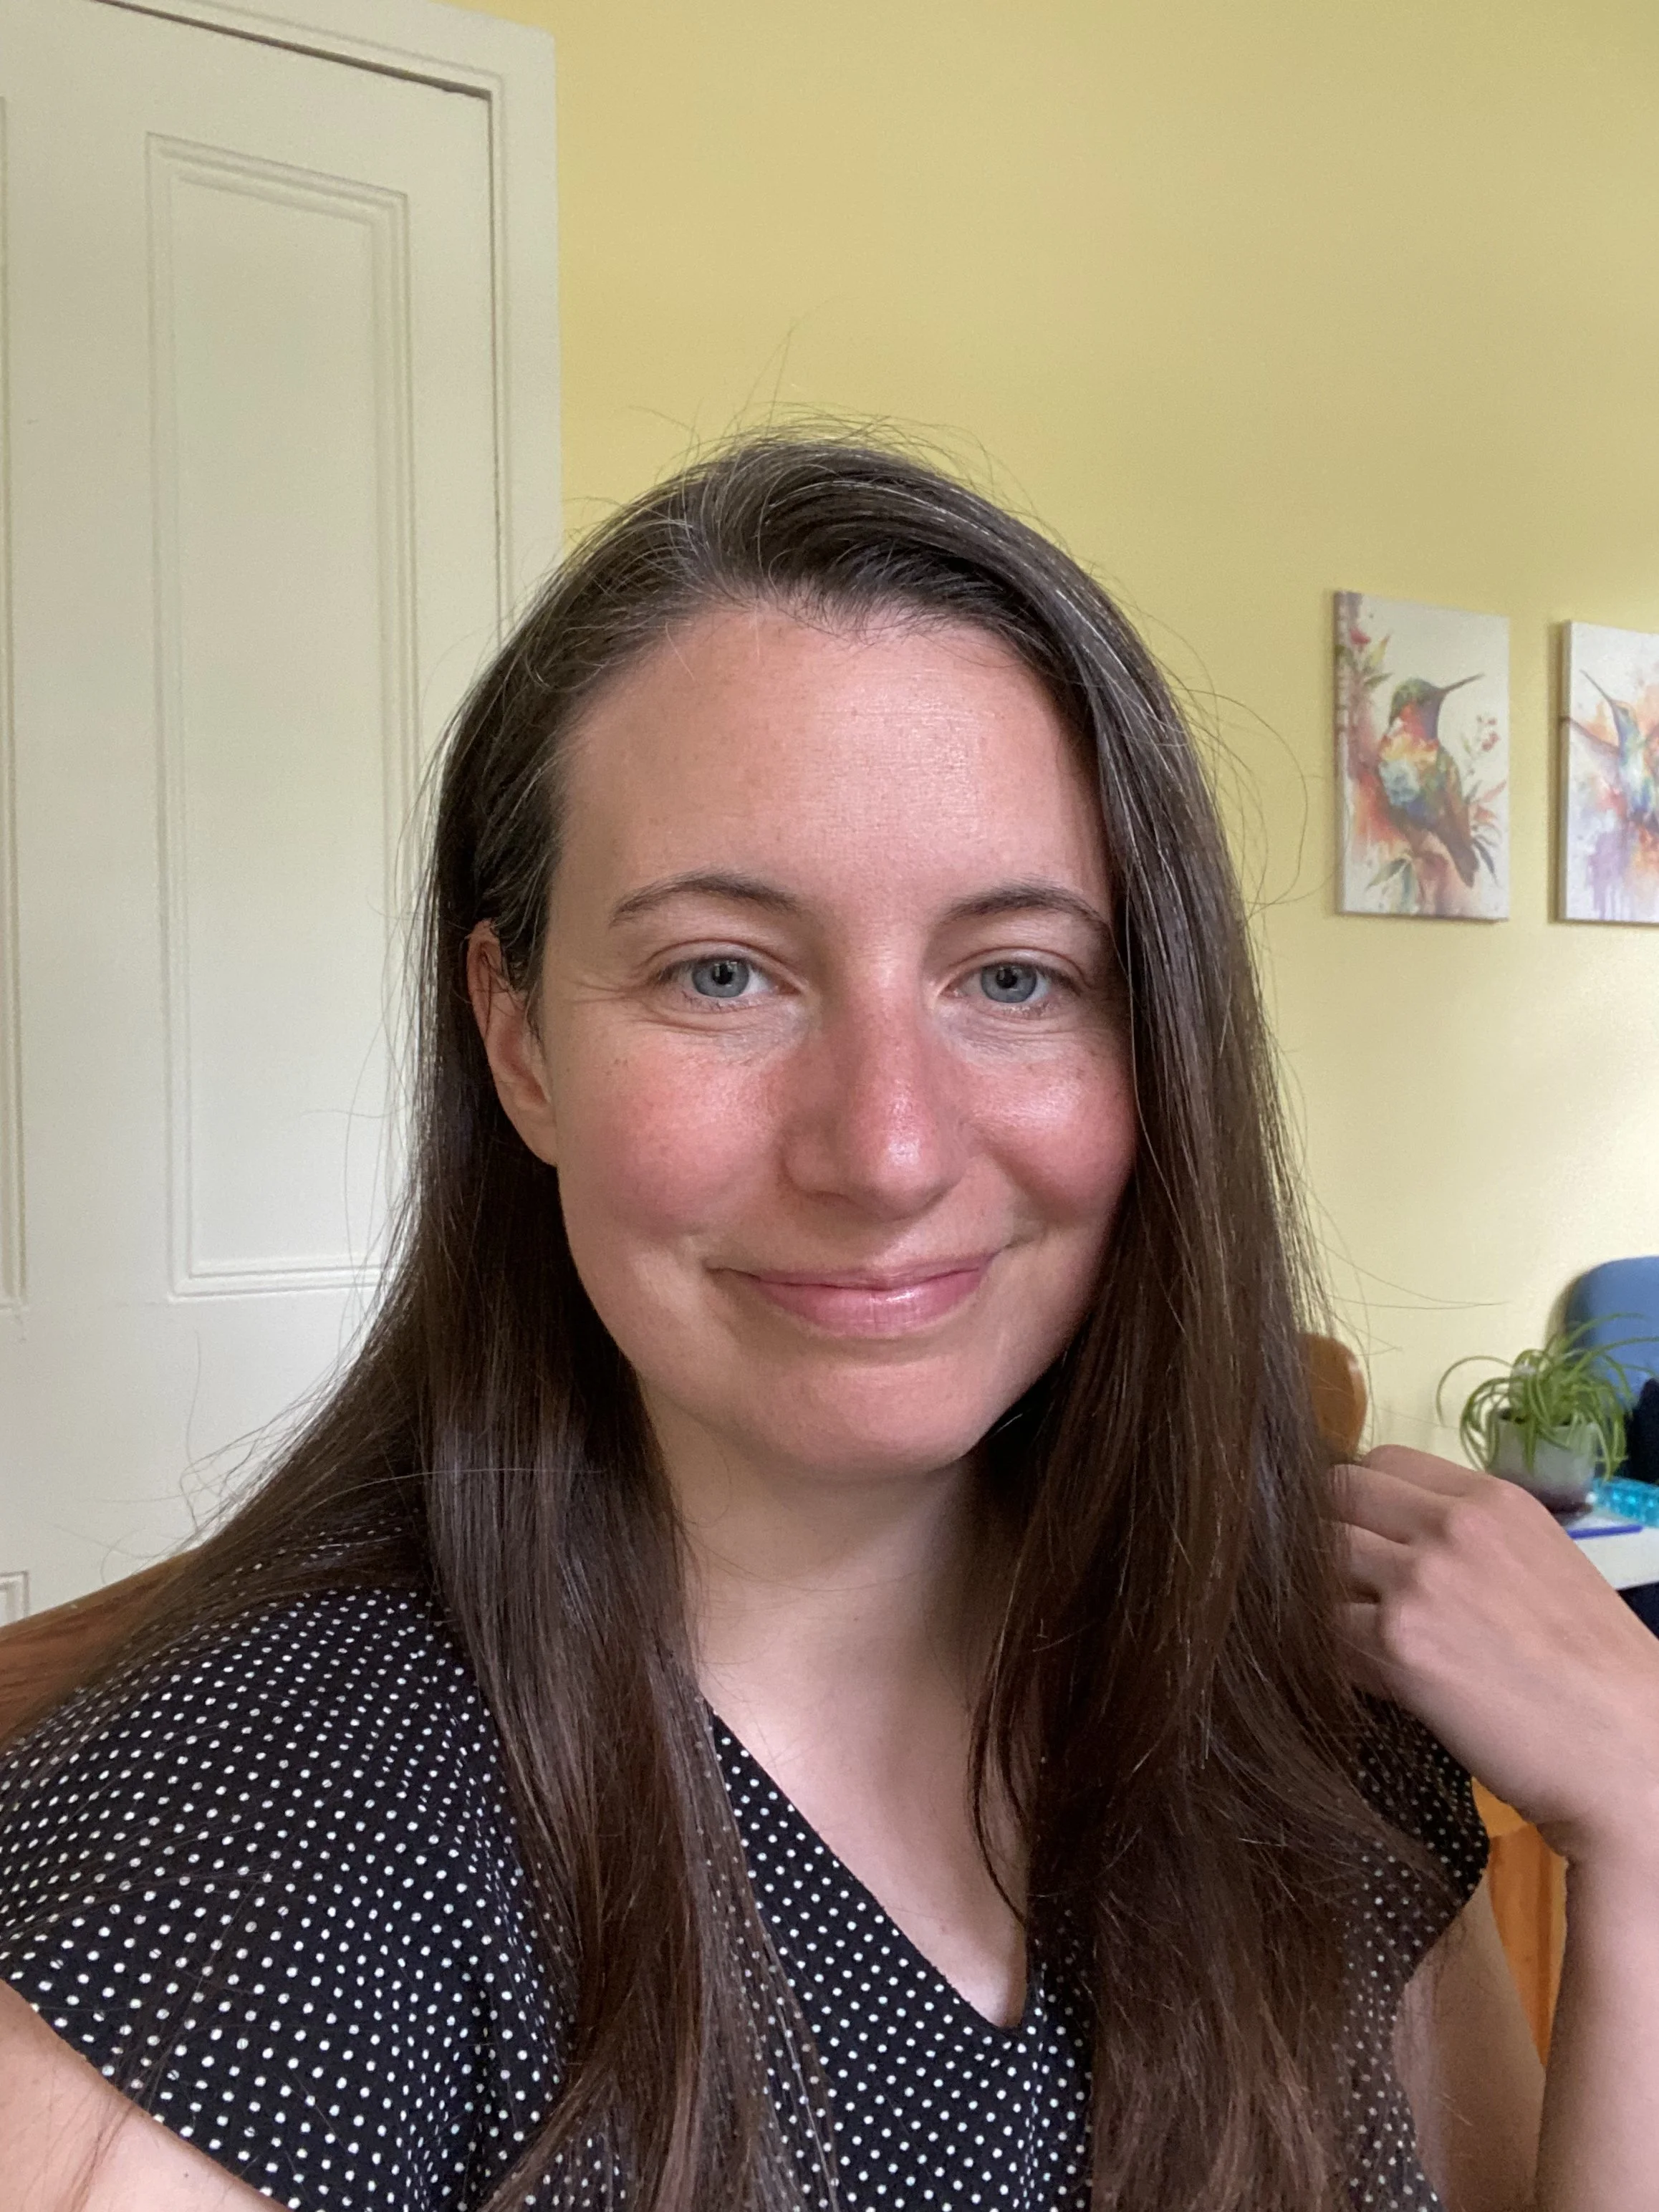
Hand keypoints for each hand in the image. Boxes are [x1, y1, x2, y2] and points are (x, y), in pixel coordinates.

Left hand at [1335, 1446, 1658, 1865]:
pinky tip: (1364, 1676)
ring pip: (1315, 1557)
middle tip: (1346, 1586)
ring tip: (1354, 1633)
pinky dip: (1327, 1652)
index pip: (1383, 1461)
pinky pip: (1323, 1630)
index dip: (1363, 1501)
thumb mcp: (1539, 1565)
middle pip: (1337, 1494)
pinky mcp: (1398, 1643)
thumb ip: (1466, 1541)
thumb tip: (1391, 1540)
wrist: (1630, 1752)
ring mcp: (1419, 1580)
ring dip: (1322, 1593)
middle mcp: (1450, 1525)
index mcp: (1491, 1500)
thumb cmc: (1595, 1670)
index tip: (1365, 1537)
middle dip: (1329, 1535)